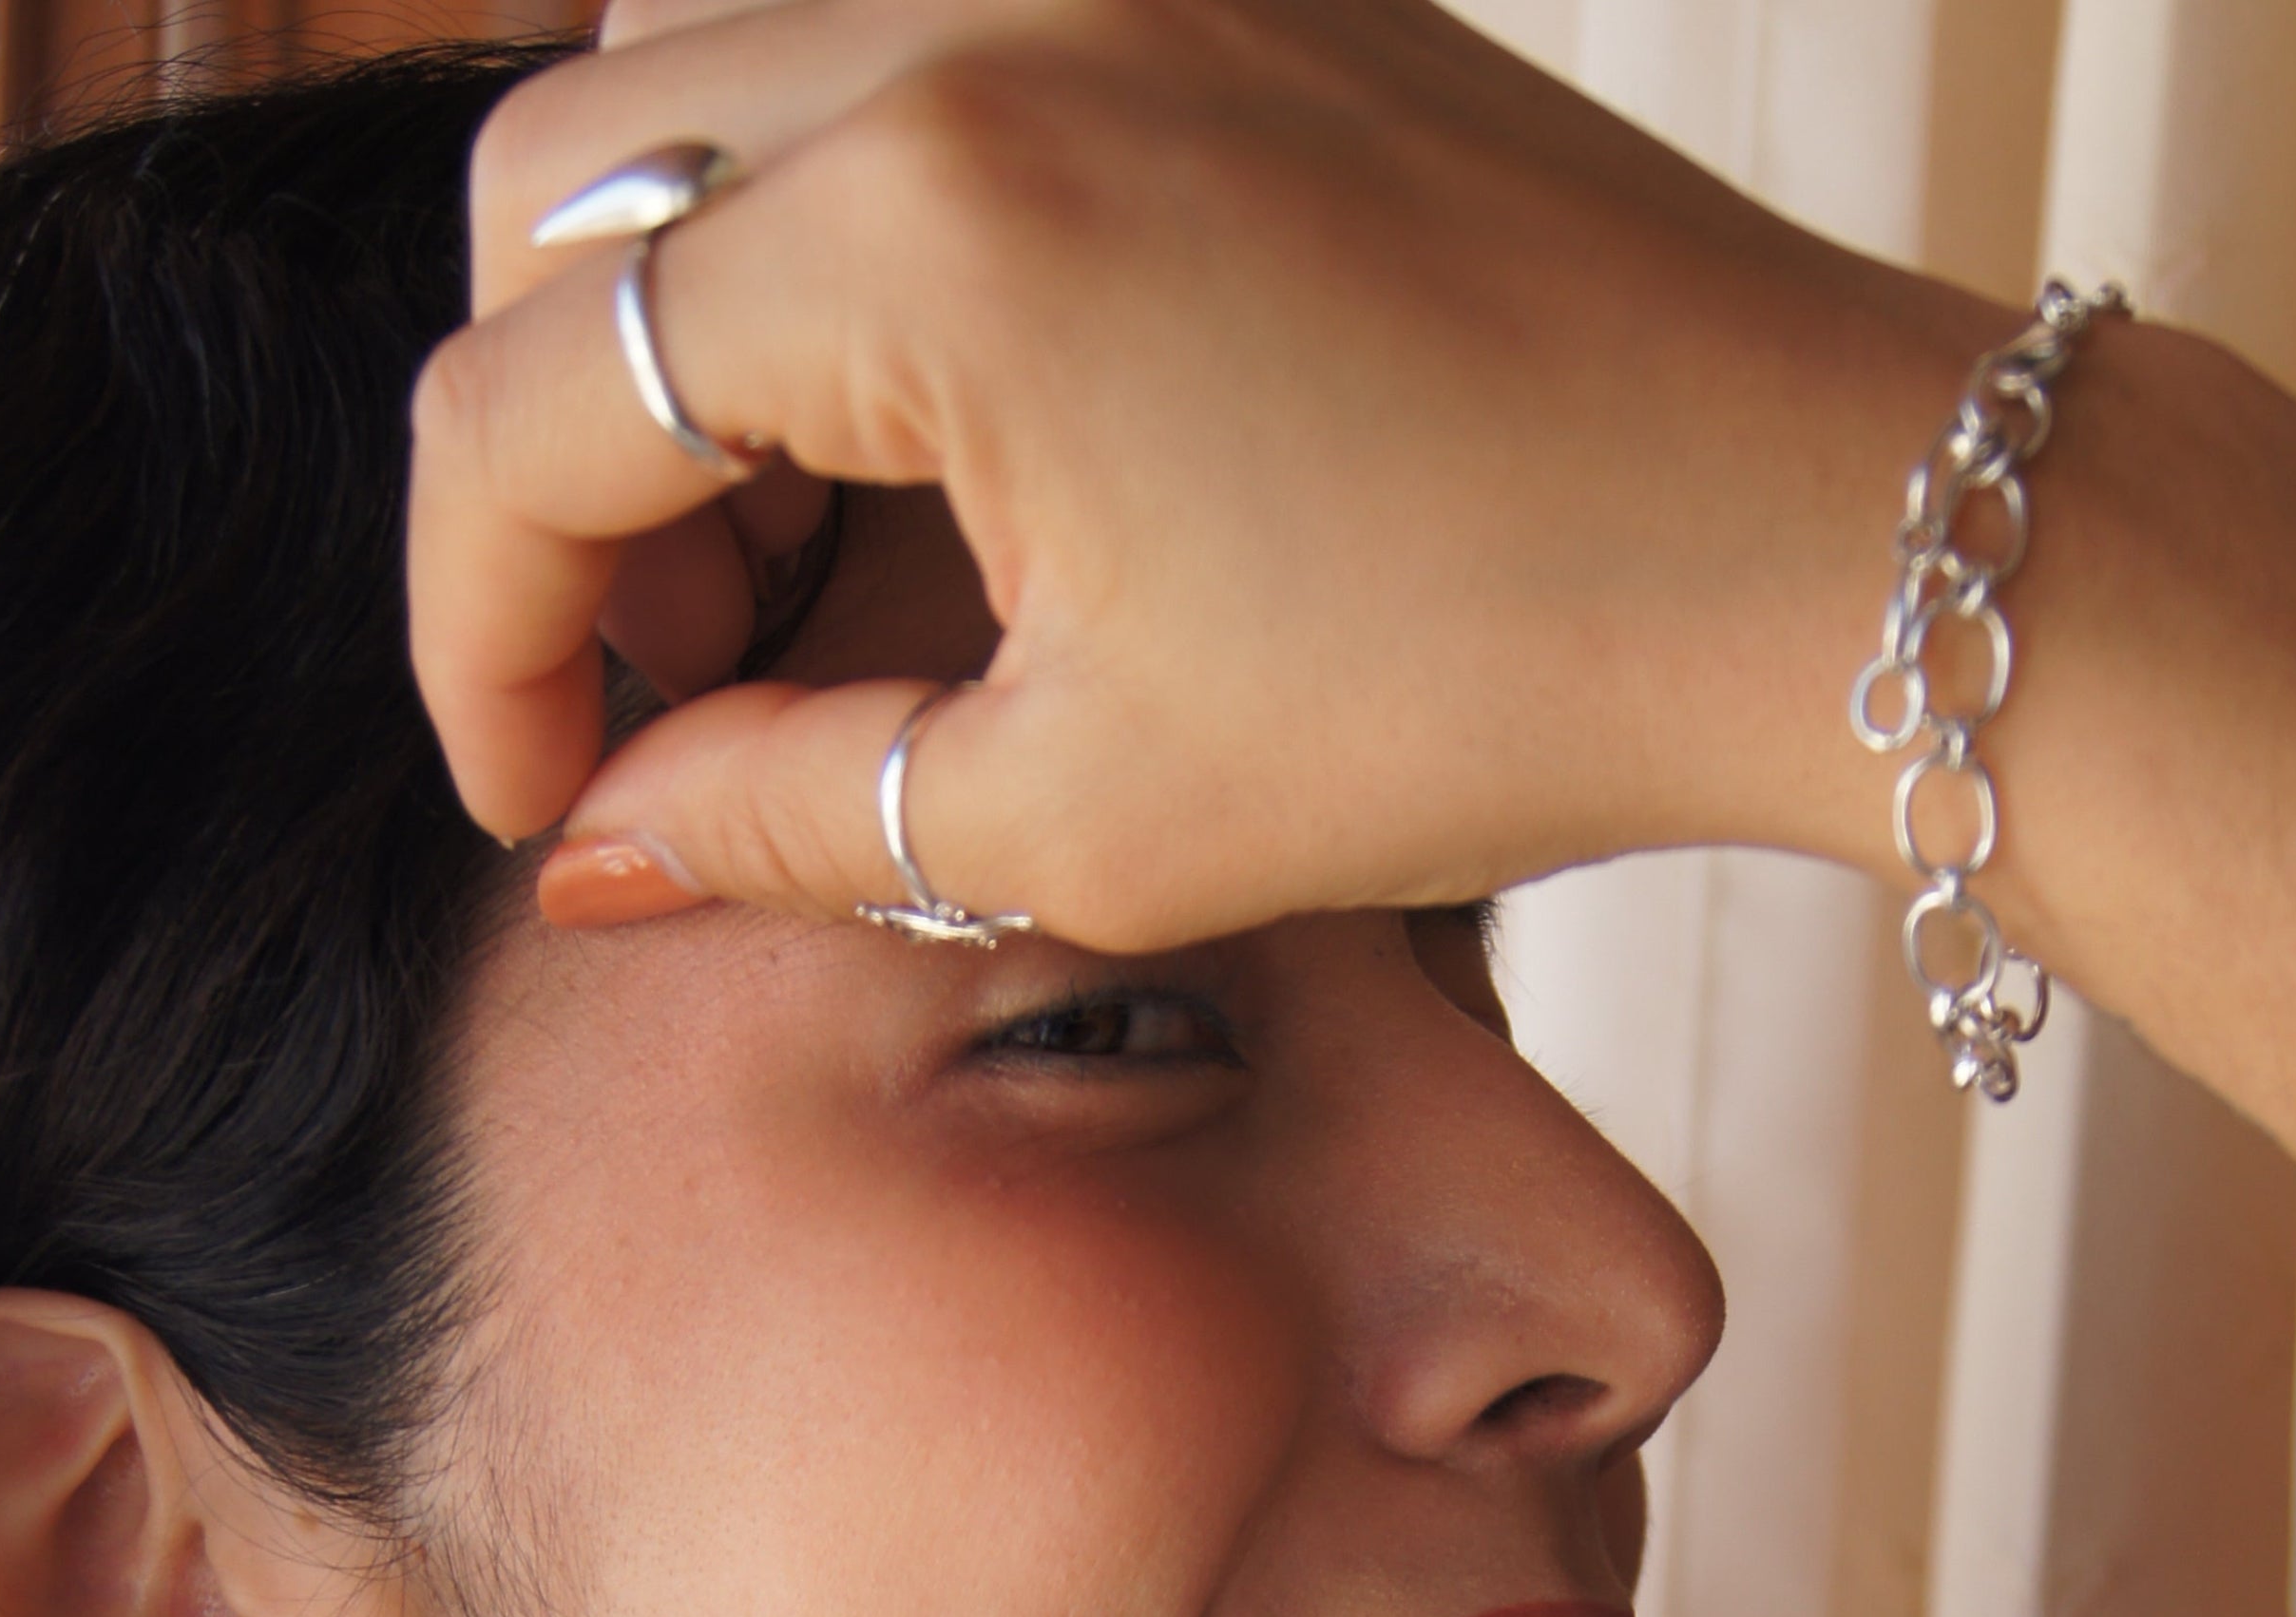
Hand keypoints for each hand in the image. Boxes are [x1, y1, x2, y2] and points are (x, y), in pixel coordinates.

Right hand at [407, 0, 1964, 946]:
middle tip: (682, 676)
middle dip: (558, 455)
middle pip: (557, 189)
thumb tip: (589, 854)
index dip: (482, 644)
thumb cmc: (1485, 683)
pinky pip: (900, 41)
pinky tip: (939, 436)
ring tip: (807, 563)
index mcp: (921, 226)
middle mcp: (977, 16)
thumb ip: (778, 818)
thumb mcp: (1089, 819)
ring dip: (677, 321)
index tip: (543, 800)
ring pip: (702, 83)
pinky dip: (837, 226)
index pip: (524, 409)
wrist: (1814, 530)